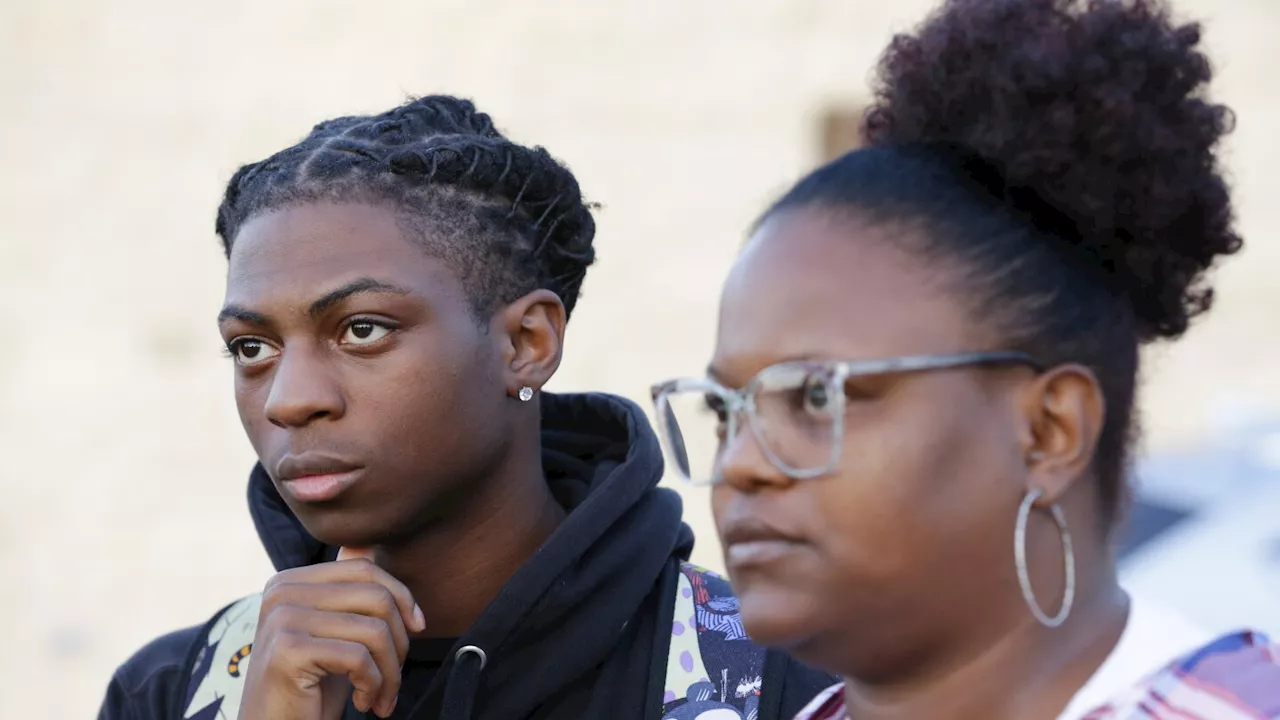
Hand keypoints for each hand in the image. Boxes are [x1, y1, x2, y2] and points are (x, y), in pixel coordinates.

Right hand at [239, 547, 425, 719]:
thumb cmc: (309, 688)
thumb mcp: (332, 632)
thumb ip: (344, 590)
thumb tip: (363, 546)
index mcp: (290, 581)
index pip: (365, 569)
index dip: (402, 597)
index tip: (415, 630)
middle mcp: (281, 591)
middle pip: (376, 597)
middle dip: (399, 642)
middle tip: (394, 678)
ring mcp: (282, 618)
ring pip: (374, 630)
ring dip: (390, 673)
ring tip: (381, 696)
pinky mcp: (288, 650)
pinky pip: (359, 658)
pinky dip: (373, 685)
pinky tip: (364, 702)